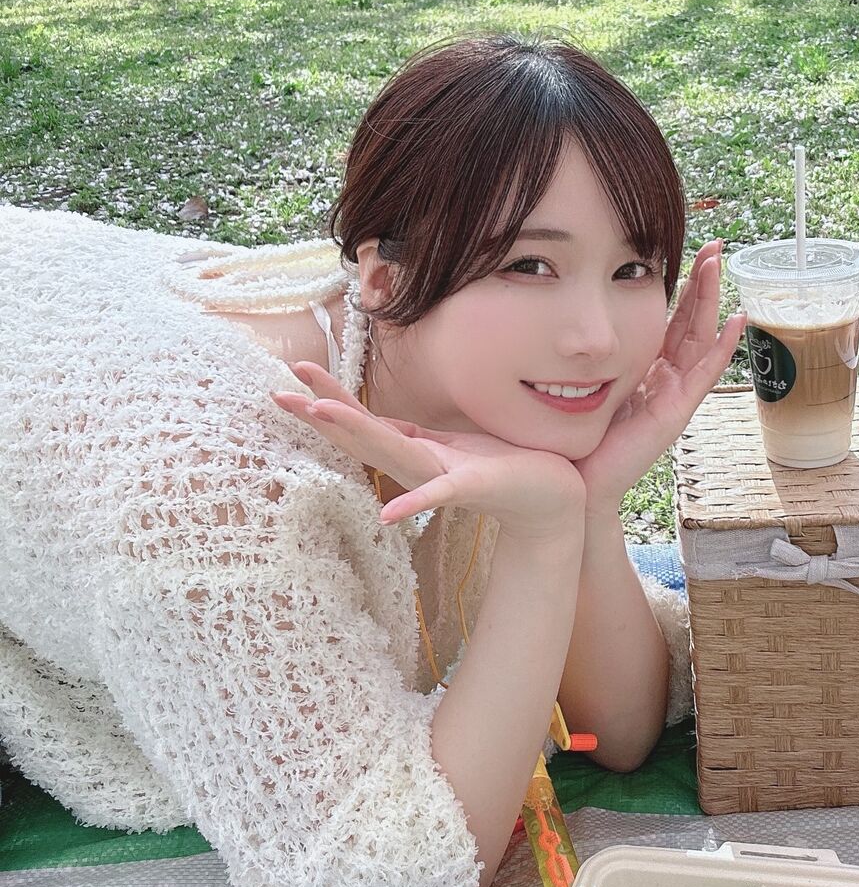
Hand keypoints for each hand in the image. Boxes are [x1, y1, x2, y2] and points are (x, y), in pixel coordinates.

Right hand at [271, 364, 584, 542]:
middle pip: (361, 434)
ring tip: (317, 411)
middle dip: (320, 412)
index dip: (329, 397)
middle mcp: (420, 465)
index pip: (364, 421)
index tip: (296, 370)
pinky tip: (386, 515)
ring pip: (389, 452)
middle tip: (279, 392)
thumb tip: (389, 422)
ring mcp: (441, 478)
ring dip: (353, 432)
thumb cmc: (510, 468)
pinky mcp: (471, 487)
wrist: (551, 504)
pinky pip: (439, 496)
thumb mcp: (456, 445)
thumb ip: (422, 437)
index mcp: (417, 451)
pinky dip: (413, 505)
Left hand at [571, 239, 747, 513]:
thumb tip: (568, 315)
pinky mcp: (676, 411)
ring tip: (719, 266)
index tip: (686, 248)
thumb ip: (589, 352)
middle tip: (715, 246)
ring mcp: (675, 394)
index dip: (681, 285)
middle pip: (691, 320)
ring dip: (712, 300)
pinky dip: (724, 347)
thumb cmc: (576, 433)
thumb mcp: (585, 378)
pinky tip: (738, 321)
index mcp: (646, 366)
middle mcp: (665, 377)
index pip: (670, 317)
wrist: (576, 481)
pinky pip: (705, 373)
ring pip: (701, 338)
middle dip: (703, 282)